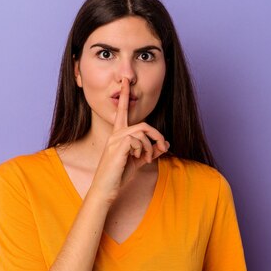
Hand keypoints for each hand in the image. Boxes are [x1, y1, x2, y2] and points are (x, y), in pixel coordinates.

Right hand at [90, 77, 169, 203]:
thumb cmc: (119, 175)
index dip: (124, 95)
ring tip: (147, 159)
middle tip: (163, 148)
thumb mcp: (139, 161)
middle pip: (143, 124)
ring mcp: (115, 140)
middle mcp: (115, 134)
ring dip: (150, 147)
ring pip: (142, 132)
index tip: (125, 80)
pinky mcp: (118, 147)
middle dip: (157, 136)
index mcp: (118, 134)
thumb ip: (151, 150)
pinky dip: (145, 150)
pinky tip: (140, 160)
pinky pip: (138, 140)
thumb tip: (165, 144)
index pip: (122, 111)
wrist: (105, 189)